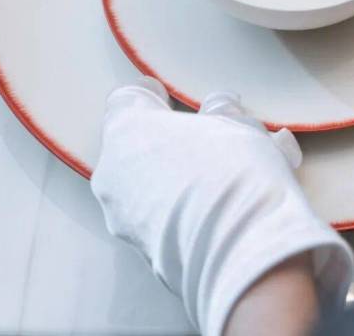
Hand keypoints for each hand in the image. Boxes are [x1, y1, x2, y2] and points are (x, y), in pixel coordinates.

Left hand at [91, 80, 353, 335]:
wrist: (239, 254)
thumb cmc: (233, 172)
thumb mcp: (238, 125)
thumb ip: (223, 113)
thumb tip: (219, 109)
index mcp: (126, 131)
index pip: (128, 100)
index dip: (153, 96)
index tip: (170, 98)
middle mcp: (113, 176)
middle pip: (139, 145)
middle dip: (172, 141)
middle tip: (212, 138)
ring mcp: (125, 221)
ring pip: (150, 185)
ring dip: (180, 177)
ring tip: (231, 176)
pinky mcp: (146, 256)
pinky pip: (162, 220)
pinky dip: (185, 211)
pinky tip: (226, 208)